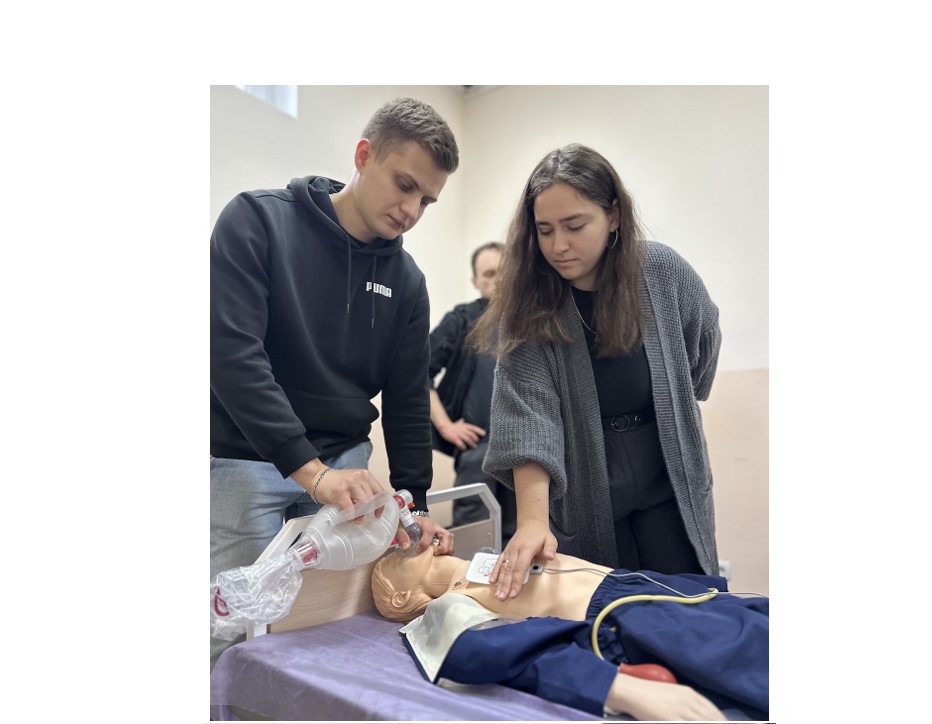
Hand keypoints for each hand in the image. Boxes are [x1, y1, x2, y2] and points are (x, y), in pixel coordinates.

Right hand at [292, 463, 385, 519]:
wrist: (317, 477)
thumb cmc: (336, 482)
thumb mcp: (354, 482)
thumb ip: (363, 492)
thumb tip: (372, 509)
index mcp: (365, 475)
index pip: (380, 492)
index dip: (380, 506)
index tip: (377, 514)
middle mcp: (360, 477)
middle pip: (372, 500)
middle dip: (368, 511)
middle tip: (362, 517)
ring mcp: (350, 483)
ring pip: (363, 504)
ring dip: (359, 514)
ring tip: (354, 518)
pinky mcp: (340, 491)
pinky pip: (350, 509)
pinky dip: (350, 516)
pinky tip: (347, 516)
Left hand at [395, 515, 454, 555]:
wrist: (412, 521)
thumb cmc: (408, 524)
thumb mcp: (401, 527)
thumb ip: (402, 536)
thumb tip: (406, 547)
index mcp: (427, 523)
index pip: (429, 532)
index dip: (425, 543)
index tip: (418, 549)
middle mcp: (436, 527)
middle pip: (447, 536)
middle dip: (442, 548)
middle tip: (433, 554)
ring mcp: (441, 532)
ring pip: (451, 541)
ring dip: (446, 551)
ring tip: (436, 556)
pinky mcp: (443, 538)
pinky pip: (450, 544)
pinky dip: (446, 552)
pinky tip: (438, 556)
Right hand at [438, 418, 485, 450]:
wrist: (444, 427)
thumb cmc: (453, 426)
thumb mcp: (460, 423)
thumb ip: (464, 422)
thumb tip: (465, 419)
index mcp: (465, 426)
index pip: (474, 428)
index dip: (479, 431)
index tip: (484, 434)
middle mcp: (462, 429)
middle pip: (471, 434)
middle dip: (475, 439)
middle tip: (477, 442)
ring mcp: (458, 434)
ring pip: (467, 439)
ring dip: (471, 443)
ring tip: (474, 447)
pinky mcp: (454, 438)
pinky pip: (460, 443)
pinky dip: (463, 446)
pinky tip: (464, 448)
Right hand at [489, 520, 556, 599]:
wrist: (531, 524)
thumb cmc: (540, 534)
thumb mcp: (550, 539)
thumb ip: (550, 548)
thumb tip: (550, 556)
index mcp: (526, 548)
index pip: (520, 568)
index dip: (516, 581)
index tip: (514, 593)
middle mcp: (515, 550)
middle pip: (510, 570)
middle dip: (506, 585)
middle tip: (503, 597)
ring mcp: (509, 551)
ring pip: (503, 568)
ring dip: (500, 582)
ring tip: (498, 594)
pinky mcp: (506, 551)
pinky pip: (499, 562)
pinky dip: (495, 572)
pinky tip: (491, 581)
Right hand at [606, 674, 724, 720]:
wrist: (631, 691)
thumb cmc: (649, 692)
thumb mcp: (672, 693)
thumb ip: (687, 703)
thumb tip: (699, 715)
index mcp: (690, 693)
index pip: (713, 712)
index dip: (721, 721)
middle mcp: (688, 702)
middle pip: (711, 719)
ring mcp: (680, 711)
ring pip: (702, 722)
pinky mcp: (671, 719)